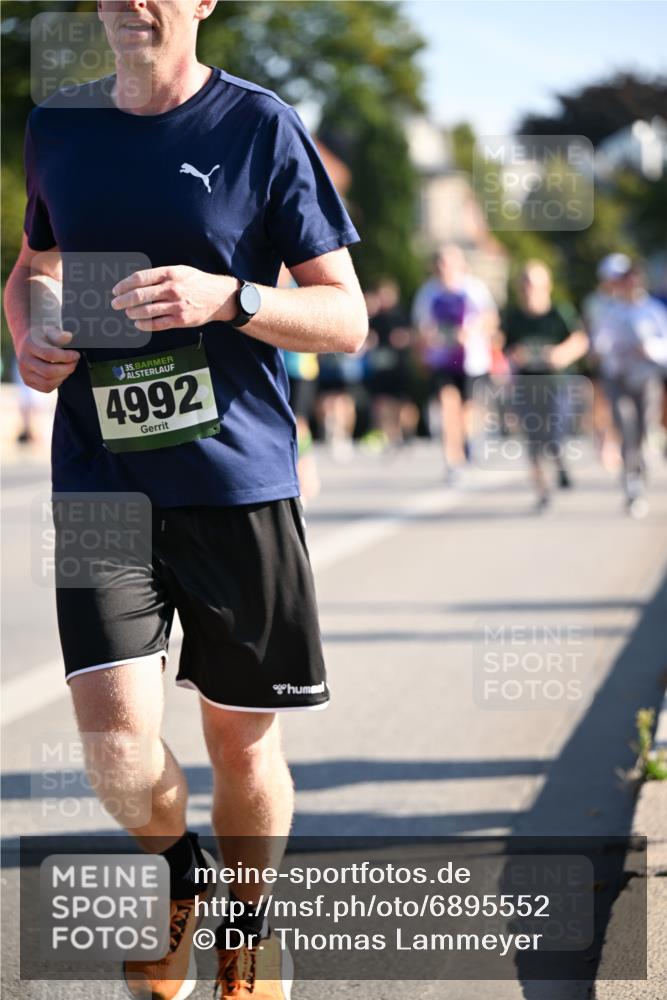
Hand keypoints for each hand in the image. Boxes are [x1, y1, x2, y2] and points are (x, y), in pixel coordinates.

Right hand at [16, 327, 79, 392]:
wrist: (27, 345)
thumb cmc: (42, 337)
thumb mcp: (49, 330)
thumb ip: (59, 334)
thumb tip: (68, 337)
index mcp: (29, 345)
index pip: (50, 355)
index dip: (67, 357)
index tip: (76, 355)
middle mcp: (24, 360)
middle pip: (49, 372)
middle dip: (67, 369)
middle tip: (74, 362)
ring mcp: (24, 373)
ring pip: (48, 382)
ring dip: (63, 376)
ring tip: (68, 367)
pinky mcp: (27, 381)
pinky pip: (46, 388)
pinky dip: (57, 383)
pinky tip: (60, 374)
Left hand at [111, 266, 237, 331]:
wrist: (219, 297)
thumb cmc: (196, 282)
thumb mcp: (180, 271)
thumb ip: (159, 275)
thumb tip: (136, 282)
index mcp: (169, 274)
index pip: (140, 279)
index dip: (124, 285)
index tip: (115, 290)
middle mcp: (172, 289)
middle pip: (140, 296)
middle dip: (123, 301)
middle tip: (115, 304)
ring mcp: (176, 305)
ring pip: (146, 311)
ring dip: (132, 313)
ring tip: (127, 313)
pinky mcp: (180, 320)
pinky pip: (157, 324)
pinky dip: (144, 325)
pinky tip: (138, 324)